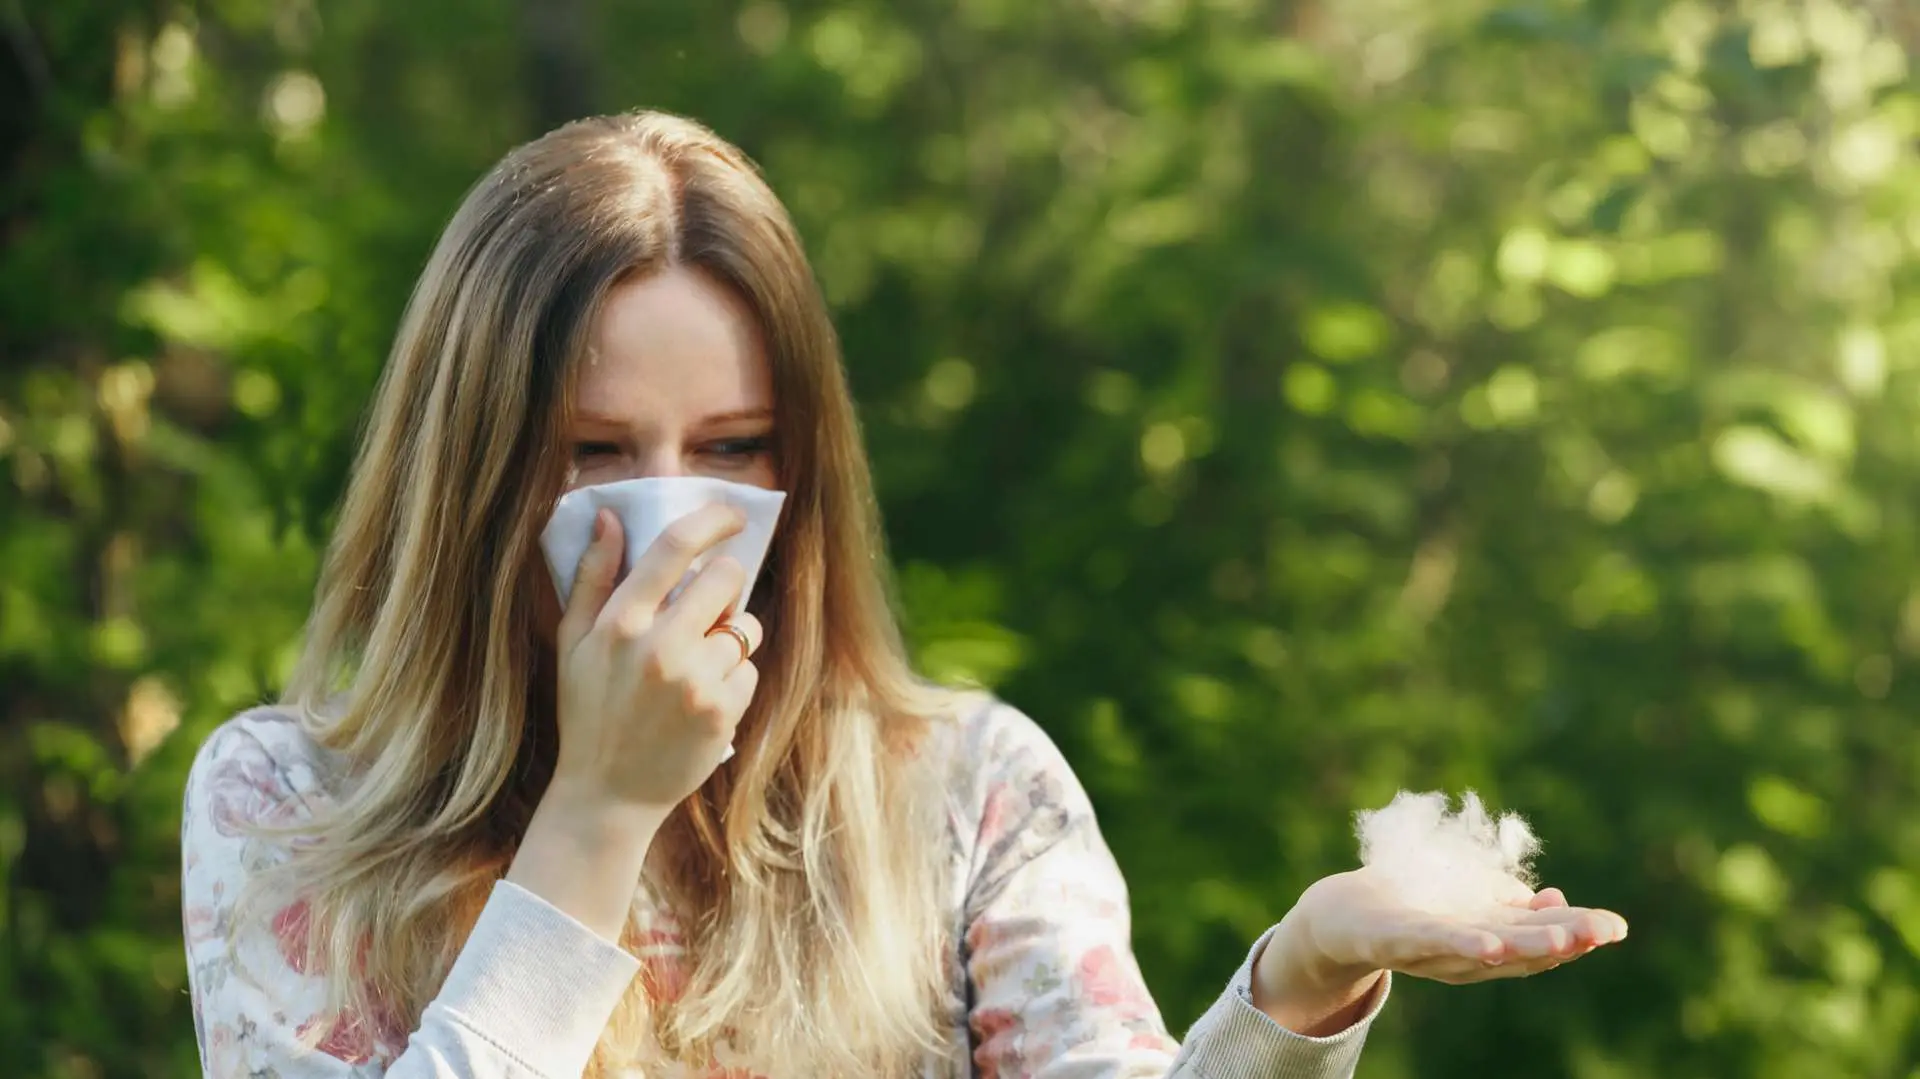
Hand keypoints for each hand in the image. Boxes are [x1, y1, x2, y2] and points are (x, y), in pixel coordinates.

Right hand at [548, 503, 763, 813]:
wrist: (607, 795)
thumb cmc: (588, 712)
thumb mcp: (572, 643)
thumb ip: (591, 577)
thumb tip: (609, 517)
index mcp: (620, 622)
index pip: (675, 546)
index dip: (712, 519)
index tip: (732, 515)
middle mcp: (659, 647)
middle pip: (727, 579)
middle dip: (724, 588)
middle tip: (706, 613)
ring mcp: (695, 681)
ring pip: (746, 628)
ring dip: (730, 640)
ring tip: (696, 669)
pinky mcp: (722, 712)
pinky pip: (750, 671)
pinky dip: (734, 681)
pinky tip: (702, 702)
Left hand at [1253, 867, 1627, 1030]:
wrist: (1338, 916)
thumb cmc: (1409, 903)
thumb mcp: (1468, 898)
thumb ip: (1510, 903)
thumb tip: (1555, 900)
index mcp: (1487, 937)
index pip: (1540, 936)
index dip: (1578, 932)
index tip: (1617, 925)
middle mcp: (1465, 953)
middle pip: (1521, 948)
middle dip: (1564, 940)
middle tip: (1605, 931)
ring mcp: (1429, 950)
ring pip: (1483, 951)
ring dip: (1523, 946)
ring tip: (1561, 941)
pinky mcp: (1392, 938)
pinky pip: (1428, 942)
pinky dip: (1459, 942)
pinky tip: (1487, 942)